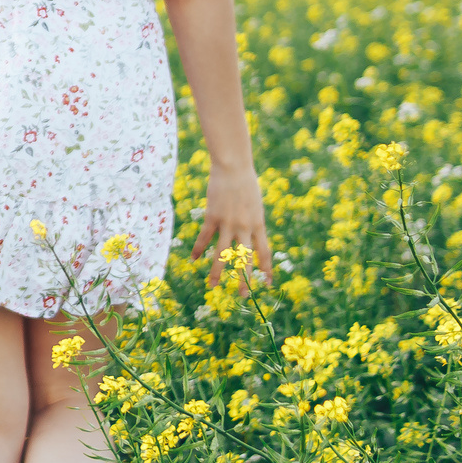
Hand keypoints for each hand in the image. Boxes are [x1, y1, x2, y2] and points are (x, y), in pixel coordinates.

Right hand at [189, 168, 272, 292]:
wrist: (233, 167)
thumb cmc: (247, 183)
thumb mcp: (257, 205)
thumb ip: (254, 222)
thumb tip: (252, 237)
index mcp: (259, 224)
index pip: (265, 252)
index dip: (266, 269)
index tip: (267, 284)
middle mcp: (245, 227)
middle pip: (245, 259)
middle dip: (244, 279)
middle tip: (243, 296)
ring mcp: (228, 223)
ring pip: (222, 253)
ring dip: (217, 272)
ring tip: (212, 286)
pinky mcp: (212, 217)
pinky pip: (204, 237)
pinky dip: (199, 249)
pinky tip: (194, 259)